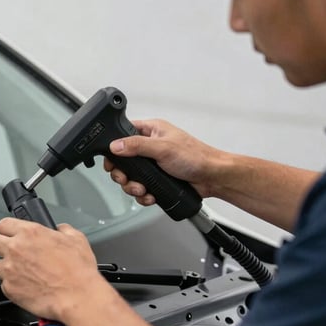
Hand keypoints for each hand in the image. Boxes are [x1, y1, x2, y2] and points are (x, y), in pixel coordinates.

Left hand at [0, 218, 108, 322]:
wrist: (77, 297)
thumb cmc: (78, 271)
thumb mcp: (77, 239)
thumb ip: (63, 230)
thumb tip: (59, 229)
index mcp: (30, 233)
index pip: (3, 224)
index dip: (8, 229)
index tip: (12, 234)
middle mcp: (15, 249)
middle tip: (10, 252)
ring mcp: (10, 270)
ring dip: (6, 269)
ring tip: (23, 274)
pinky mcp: (9, 289)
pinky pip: (4, 285)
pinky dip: (13, 286)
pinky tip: (27, 287)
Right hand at [103, 119, 221, 204]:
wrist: (212, 178)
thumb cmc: (196, 157)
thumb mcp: (163, 148)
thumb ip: (137, 145)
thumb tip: (115, 145)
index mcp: (151, 130)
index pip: (123, 133)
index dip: (114, 146)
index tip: (112, 160)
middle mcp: (150, 146)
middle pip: (123, 160)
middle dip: (123, 173)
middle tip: (126, 178)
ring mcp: (153, 164)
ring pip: (131, 176)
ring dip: (132, 186)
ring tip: (141, 189)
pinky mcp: (157, 179)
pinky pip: (141, 188)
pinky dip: (142, 195)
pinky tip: (149, 195)